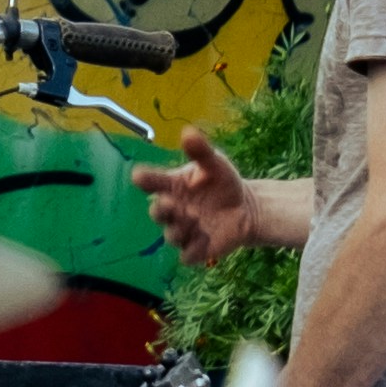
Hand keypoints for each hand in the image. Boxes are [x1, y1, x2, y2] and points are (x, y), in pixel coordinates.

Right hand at [139, 125, 274, 265]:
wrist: (246, 209)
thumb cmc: (223, 182)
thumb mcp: (215, 163)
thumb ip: (201, 150)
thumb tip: (188, 131)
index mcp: (172, 186)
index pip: (151, 182)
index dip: (144, 180)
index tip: (138, 176)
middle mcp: (172, 209)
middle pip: (157, 212)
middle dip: (160, 209)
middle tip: (170, 203)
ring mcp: (183, 230)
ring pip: (171, 235)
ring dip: (178, 230)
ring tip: (192, 221)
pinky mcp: (196, 249)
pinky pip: (188, 255)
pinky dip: (193, 251)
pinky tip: (203, 242)